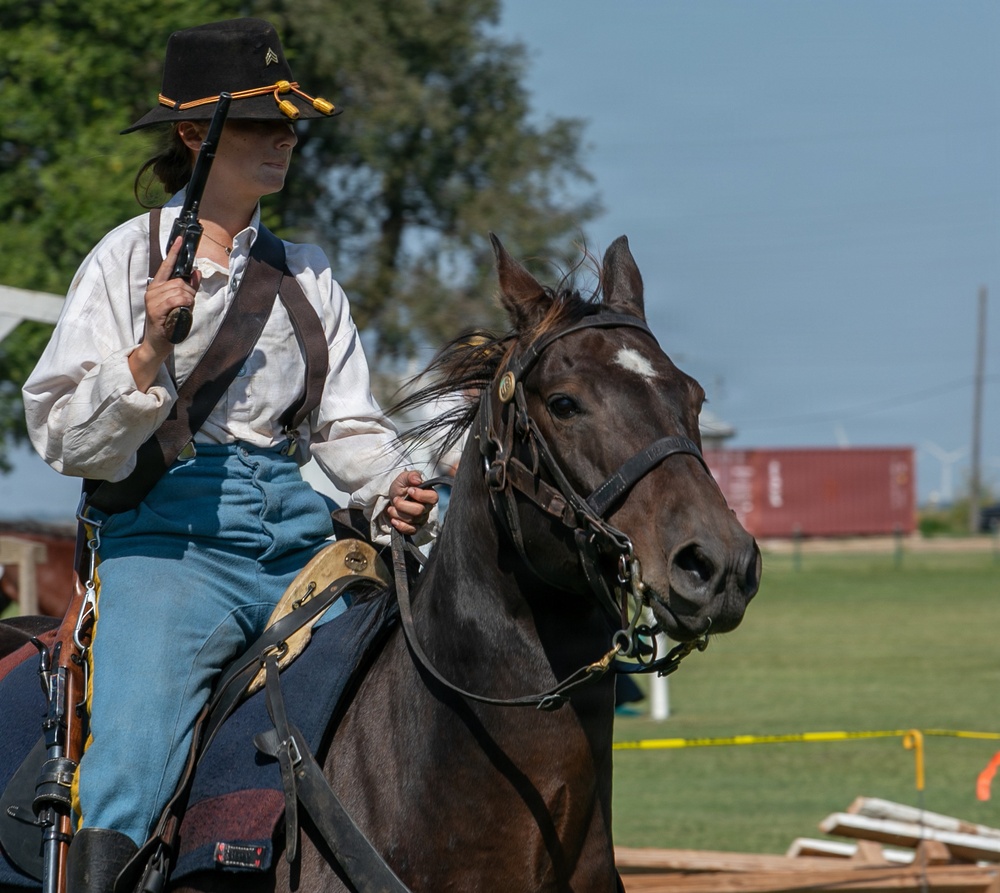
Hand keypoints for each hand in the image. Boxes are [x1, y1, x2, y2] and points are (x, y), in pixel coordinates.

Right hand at [129, 238, 200, 390]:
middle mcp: (153, 290)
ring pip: (180, 291)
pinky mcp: (155, 309)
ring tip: (180, 312)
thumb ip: (189, 288)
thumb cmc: (170, 322)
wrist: (158, 343)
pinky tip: (179, 312)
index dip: (174, 252)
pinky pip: (176, 300)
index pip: (167, 266)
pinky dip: (183, 305)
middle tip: (185, 306)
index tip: (180, 239)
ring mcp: (153, 299)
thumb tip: (197, 272)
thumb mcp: (182, 303)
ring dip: (187, 301)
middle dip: (189, 293)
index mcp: (158, 286)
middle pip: (180, 282)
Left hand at [386, 470, 437, 534]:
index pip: (433, 497)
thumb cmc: (401, 487)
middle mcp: (427, 508)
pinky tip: (393, 520)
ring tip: (391, 508)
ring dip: (398, 514)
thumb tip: (417, 480)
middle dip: (403, 505)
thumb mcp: (404, 478)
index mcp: (428, 494)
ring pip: (412, 520)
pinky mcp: (415, 527)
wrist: (392, 498)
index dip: (420, 495)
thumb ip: (411, 476)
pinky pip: (411, 530)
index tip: (409, 490)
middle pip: (419, 510)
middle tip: (395, 499)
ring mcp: (421, 519)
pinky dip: (400, 526)